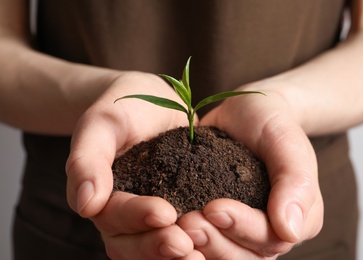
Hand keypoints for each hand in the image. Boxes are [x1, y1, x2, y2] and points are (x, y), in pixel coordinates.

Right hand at [66, 72, 199, 258]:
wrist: (153, 100)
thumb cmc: (124, 107)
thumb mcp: (102, 123)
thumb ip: (87, 160)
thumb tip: (85, 206)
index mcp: (101, 194)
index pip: (113, 215)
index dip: (137, 218)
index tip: (166, 213)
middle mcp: (122, 211)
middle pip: (130, 244)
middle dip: (156, 246)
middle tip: (185, 246)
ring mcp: (147, 214)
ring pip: (152, 248)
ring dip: (174, 255)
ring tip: (201, 255)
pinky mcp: (175, 207)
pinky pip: (178, 233)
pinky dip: (192, 244)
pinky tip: (213, 245)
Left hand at [180, 82, 323, 258]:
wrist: (246, 113)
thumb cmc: (271, 122)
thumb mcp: (286, 141)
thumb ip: (295, 182)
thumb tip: (290, 232)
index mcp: (298, 218)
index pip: (271, 238)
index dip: (241, 228)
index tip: (213, 207)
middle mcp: (270, 230)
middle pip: (244, 256)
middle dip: (215, 242)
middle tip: (187, 222)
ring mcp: (242, 228)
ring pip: (222, 255)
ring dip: (199, 245)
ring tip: (175, 226)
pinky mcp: (218, 221)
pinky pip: (205, 241)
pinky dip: (188, 240)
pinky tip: (169, 229)